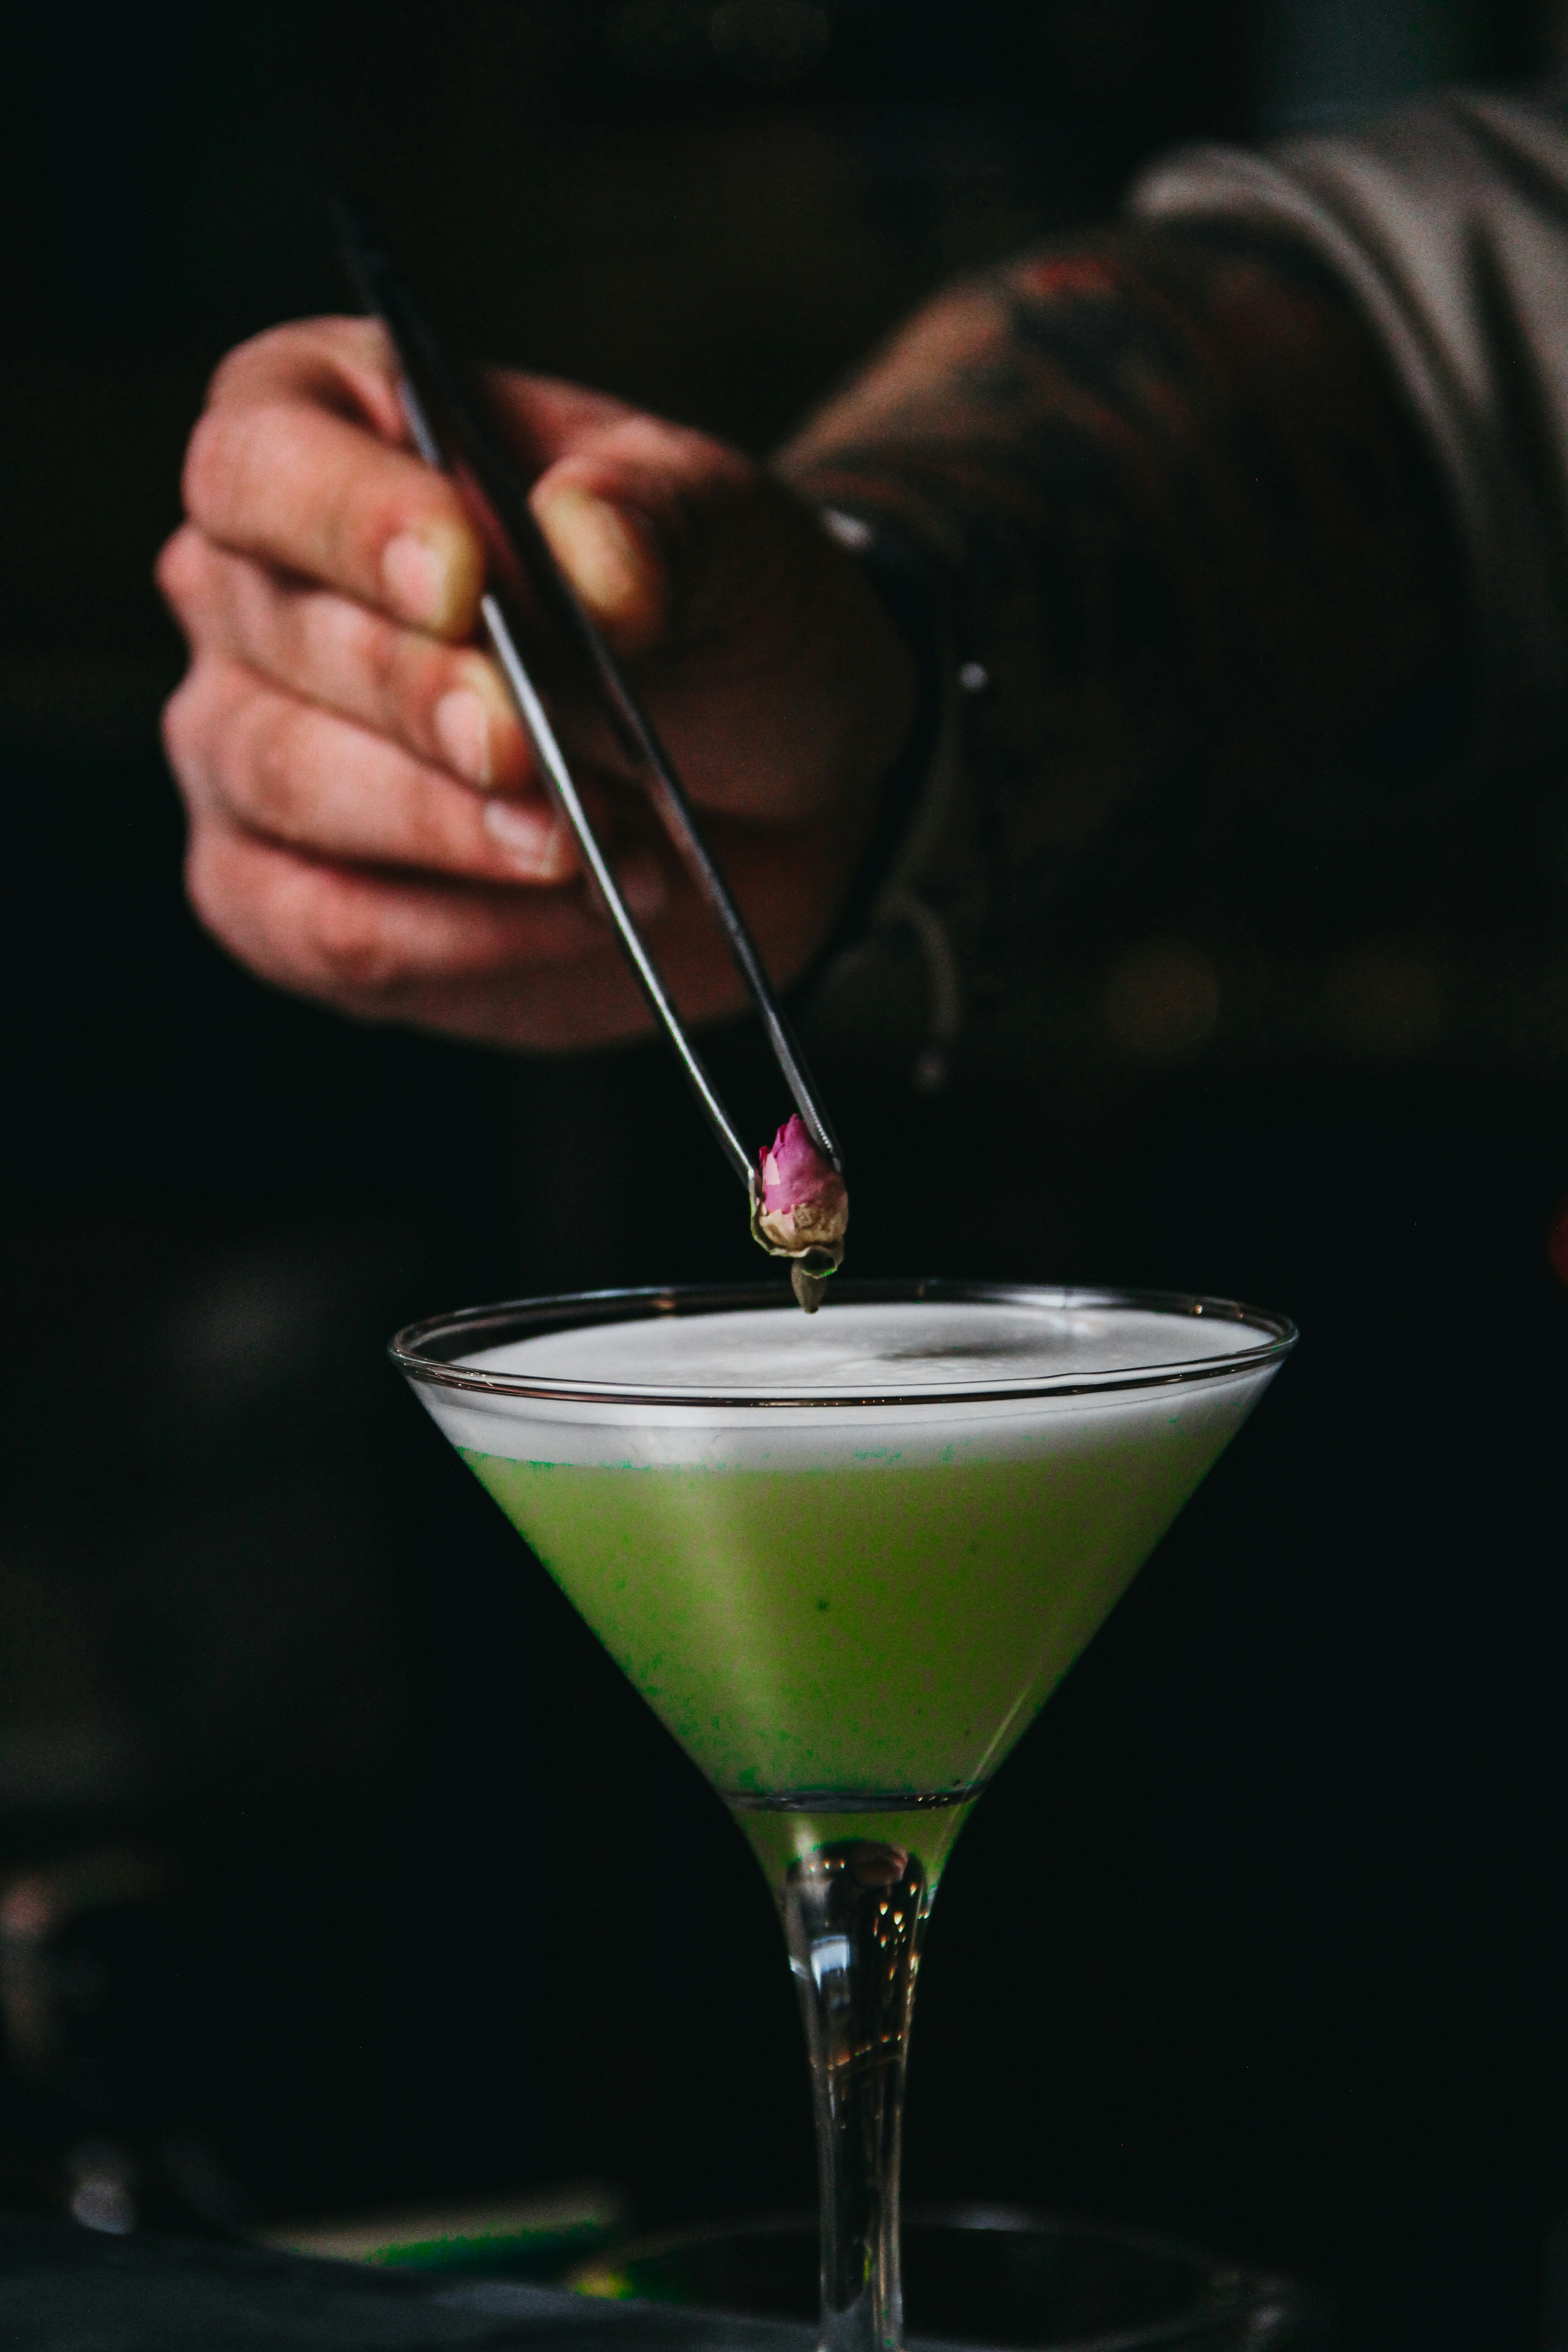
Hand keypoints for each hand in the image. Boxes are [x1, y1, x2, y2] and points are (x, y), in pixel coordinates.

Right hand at [156, 319, 915, 1050]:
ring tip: (601, 840)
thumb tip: (591, 552)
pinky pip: (325, 929)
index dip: (348, 519)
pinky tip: (575, 910)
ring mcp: (250, 745)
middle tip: (542, 744)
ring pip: (288, 783)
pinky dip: (462, 934)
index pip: (262, 459)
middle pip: (281, 634)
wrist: (775, 789)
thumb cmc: (718, 626)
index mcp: (331, 433)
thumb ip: (659, 523)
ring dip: (457, 826)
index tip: (464, 581)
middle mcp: (255, 588)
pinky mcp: (284, 899)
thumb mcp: (733, 537)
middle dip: (424, 698)